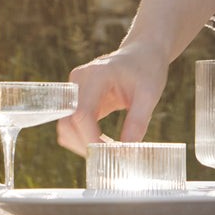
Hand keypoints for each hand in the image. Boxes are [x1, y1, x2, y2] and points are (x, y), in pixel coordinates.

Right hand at [56, 41, 169, 155]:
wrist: (142, 53)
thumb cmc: (146, 69)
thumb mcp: (149, 94)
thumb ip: (138, 122)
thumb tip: (128, 152)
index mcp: (96, 74)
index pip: (83, 114)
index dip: (93, 140)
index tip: (112, 157)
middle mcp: (79, 80)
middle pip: (68, 122)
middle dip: (86, 146)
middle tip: (111, 161)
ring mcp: (75, 88)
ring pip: (65, 126)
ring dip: (82, 145)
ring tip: (109, 154)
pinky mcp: (78, 98)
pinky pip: (71, 124)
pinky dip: (82, 139)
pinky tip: (102, 145)